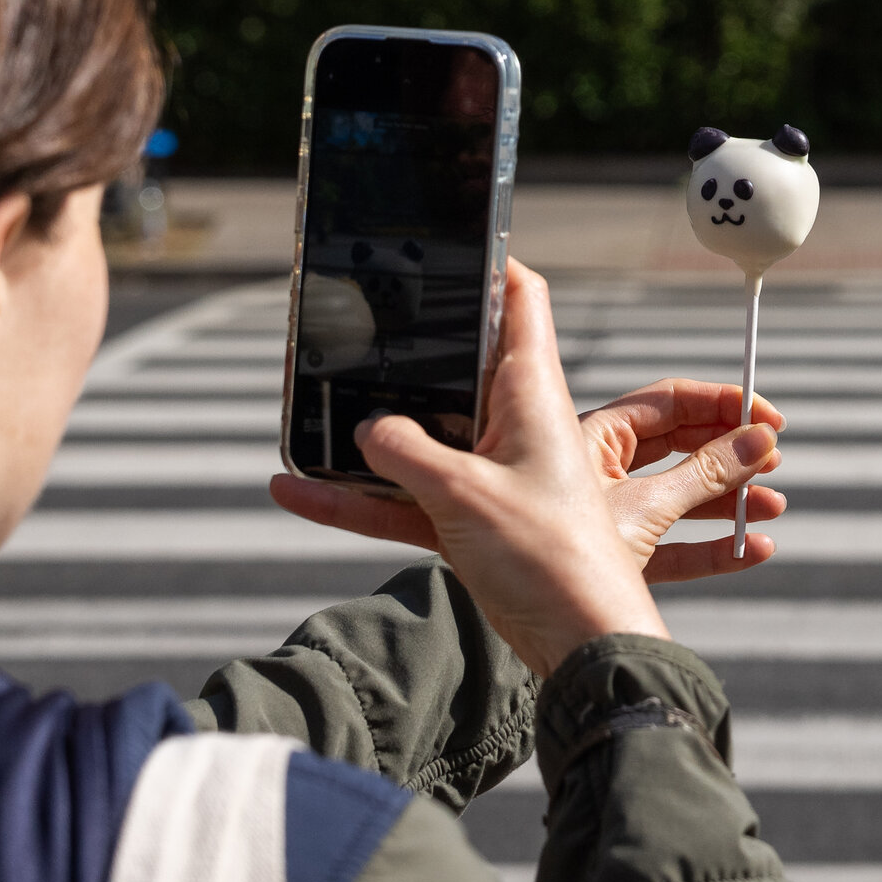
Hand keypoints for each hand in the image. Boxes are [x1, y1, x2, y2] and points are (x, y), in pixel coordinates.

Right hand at [270, 260, 669, 676]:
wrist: (580, 641)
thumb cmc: (549, 557)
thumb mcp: (464, 493)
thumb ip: (404, 450)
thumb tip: (366, 427)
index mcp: (531, 395)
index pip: (521, 302)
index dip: (492, 263)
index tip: (452, 240)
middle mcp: (514, 422)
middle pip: (458, 362)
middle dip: (408, 346)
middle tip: (354, 324)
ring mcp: (492, 468)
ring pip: (419, 431)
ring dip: (368, 428)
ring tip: (303, 415)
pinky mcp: (473, 512)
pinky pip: (404, 493)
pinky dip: (358, 495)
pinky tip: (301, 492)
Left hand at [581, 382, 786, 580]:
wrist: (541, 625)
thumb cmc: (568, 551)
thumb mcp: (644, 506)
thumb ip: (705, 474)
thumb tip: (759, 439)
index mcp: (594, 438)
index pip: (666, 402)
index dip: (721, 404)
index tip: (769, 416)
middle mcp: (602, 469)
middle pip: (678, 445)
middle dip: (728, 450)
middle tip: (774, 457)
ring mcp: (613, 514)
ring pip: (681, 496)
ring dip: (729, 499)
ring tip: (774, 505)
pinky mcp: (622, 557)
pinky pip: (675, 544)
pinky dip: (714, 546)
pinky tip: (756, 548)